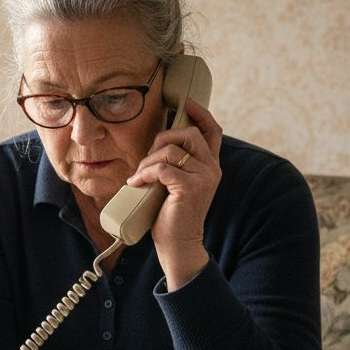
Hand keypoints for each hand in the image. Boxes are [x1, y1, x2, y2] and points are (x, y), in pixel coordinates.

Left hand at [125, 99, 223, 289]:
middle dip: (161, 139)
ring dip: (148, 160)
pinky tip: (136, 183)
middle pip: (187, 133)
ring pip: (170, 150)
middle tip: (147, 160)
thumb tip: (158, 143)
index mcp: (211, 166)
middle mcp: (212, 168)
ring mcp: (203, 177)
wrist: (179, 245)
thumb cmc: (173, 216)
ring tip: (140, 177)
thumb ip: (177, 165)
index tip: (187, 104)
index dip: (200, 114)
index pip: (213, 131)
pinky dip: (144, 173)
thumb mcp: (178, 184)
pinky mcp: (189, 187)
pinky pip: (161, 168)